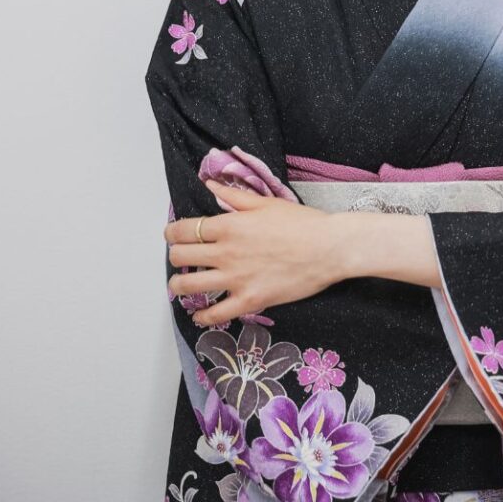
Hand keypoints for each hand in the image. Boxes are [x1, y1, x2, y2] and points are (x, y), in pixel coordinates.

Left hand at [163, 180, 342, 325]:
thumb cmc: (303, 223)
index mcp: (229, 226)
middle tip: (181, 258)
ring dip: (178, 287)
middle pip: (180, 257)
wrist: (329, 248)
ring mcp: (236, 279)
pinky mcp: (249, 300)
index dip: (173, 232)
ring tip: (180, 286)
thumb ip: (234, 196)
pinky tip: (201, 315)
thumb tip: (211, 185)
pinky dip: (203, 317)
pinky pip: (216, 315)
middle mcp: (226, 253)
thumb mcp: (267, 203)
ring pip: (189, 287)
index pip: (184, 230)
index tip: (174, 234)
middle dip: (175, 256)